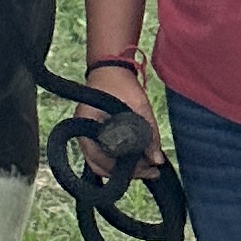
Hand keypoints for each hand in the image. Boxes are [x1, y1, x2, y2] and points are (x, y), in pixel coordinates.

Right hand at [78, 61, 161, 183]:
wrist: (111, 67)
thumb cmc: (120, 83)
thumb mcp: (139, 107)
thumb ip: (149, 134)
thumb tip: (157, 160)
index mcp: (85, 126)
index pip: (100, 160)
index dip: (123, 170)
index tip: (147, 169)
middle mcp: (83, 134)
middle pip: (101, 166)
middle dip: (127, 173)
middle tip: (152, 172)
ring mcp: (89, 135)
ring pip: (104, 163)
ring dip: (126, 167)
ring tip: (150, 167)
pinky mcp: (97, 134)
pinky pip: (107, 154)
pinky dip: (123, 160)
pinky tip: (141, 158)